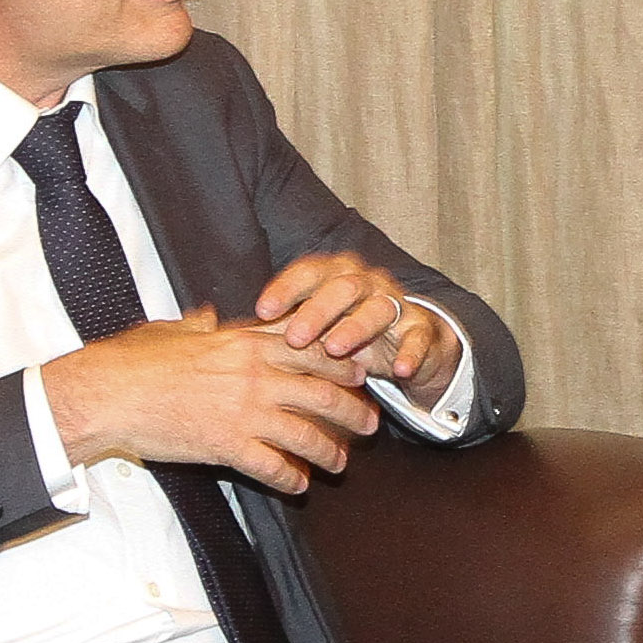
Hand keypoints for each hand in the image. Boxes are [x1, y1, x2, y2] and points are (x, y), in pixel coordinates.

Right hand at [43, 309, 377, 490]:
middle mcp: (254, 375)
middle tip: (370, 425)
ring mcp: (244, 412)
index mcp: (244, 342)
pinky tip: (298, 485)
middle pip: (324, 392)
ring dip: (331, 451)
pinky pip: (274, 466)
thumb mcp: (172, 330)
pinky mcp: (228, 446)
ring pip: (308, 434)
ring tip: (340, 463)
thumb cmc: (135, 360)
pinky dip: (291, 478)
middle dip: (354, 411)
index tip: (362, 373)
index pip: (311, 348)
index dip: (344, 361)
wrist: (108, 394)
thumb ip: (199, 325)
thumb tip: (206, 316)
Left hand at [257, 251, 456, 399]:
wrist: (408, 343)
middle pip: (343, 286)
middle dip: (318, 310)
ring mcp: (396, 304)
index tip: (262, 311)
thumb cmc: (347, 333)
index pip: (308, 273)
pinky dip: (411, 351)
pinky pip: (418, 336)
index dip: (285, 289)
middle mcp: (366, 283)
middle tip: (295, 337)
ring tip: (336, 349)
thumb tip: (221, 332)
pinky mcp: (421, 329)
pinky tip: (399, 369)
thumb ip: (278, 328)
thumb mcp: (314, 329)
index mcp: (335, 277)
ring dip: (357, 327)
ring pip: (379, 307)